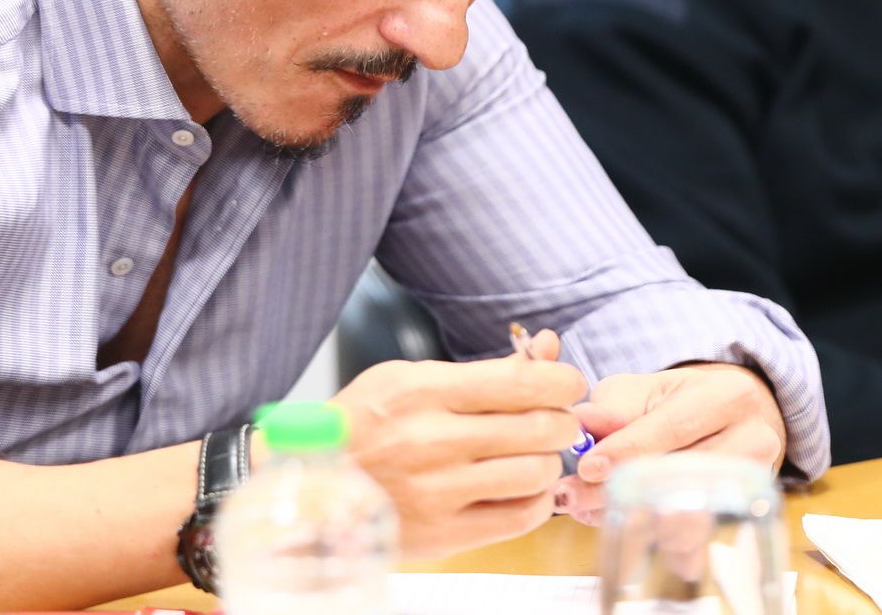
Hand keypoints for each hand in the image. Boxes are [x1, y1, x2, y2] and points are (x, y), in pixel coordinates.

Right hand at [328, 330, 585, 558]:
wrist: (314, 488)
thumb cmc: (363, 427)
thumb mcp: (409, 380)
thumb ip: (484, 369)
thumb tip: (549, 348)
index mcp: (421, 391)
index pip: (521, 382)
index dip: (562, 382)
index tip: (567, 385)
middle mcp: (430, 440)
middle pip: (541, 428)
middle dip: (560, 422)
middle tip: (551, 422)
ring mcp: (437, 491)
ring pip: (538, 473)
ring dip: (546, 463)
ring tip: (527, 456)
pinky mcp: (443, 533)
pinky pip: (522, 516)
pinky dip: (535, 500)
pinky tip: (517, 488)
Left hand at [553, 362, 785, 525]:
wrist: (716, 424)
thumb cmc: (671, 404)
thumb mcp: (638, 392)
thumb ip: (610, 408)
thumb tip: (582, 421)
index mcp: (729, 396)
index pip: (674, 427)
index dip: (627, 449)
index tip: (587, 467)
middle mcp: (755, 439)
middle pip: (683, 474)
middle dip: (621, 489)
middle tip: (574, 497)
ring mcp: (753, 483)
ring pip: (690, 514)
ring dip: (634, 520)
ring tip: (588, 513)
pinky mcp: (742, 517)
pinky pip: (695, 540)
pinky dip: (654, 541)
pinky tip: (622, 535)